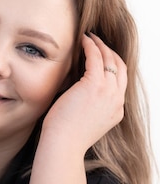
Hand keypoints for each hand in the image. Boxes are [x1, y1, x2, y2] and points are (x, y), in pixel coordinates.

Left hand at [42, 33, 126, 152]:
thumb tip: (77, 93)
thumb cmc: (66, 137)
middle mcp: (117, 100)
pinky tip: (83, 40)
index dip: (113, 66)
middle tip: (98, 43)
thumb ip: (89, 107)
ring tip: (90, 38)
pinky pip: (96, 58)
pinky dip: (91, 46)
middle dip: (110, 52)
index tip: (102, 58)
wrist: (63, 145)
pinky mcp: (94, 85)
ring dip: (101, 46)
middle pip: (120, 68)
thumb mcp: (86, 121)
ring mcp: (108, 92)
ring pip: (110, 60)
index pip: (120, 82)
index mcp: (116, 111)